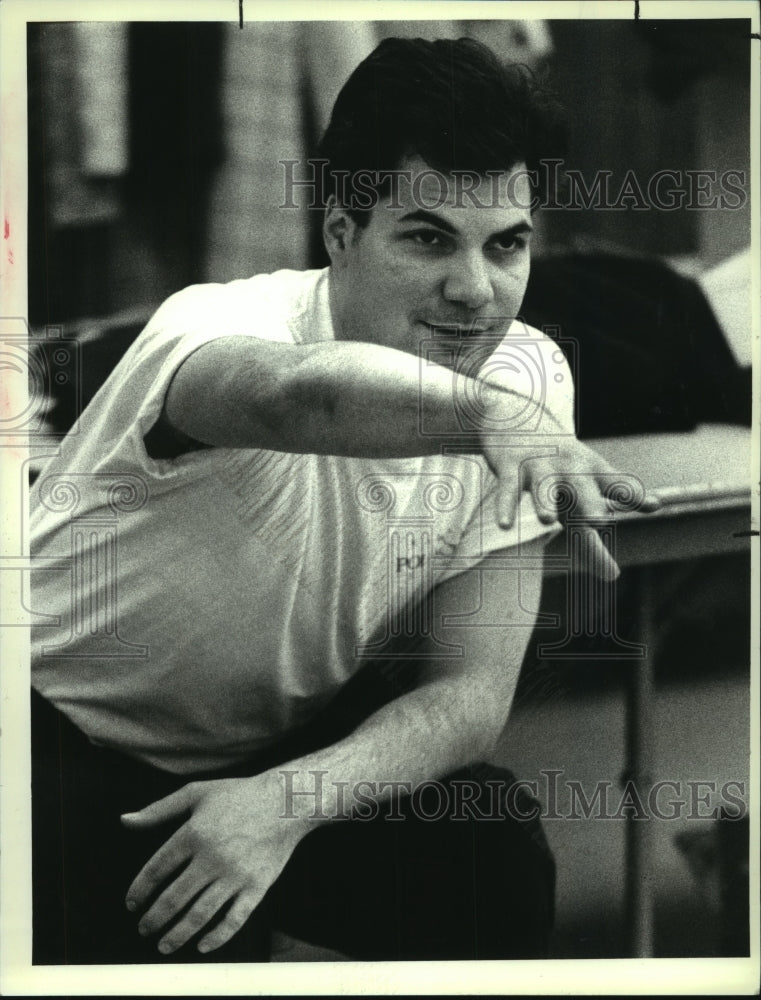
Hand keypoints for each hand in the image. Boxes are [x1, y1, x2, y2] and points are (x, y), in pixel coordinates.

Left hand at [121, 774, 303, 953]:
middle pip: (173, 898)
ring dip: (177, 934)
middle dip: (154, 918)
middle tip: (144, 929)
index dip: (139, 890)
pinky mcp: (257, 886)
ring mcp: (235, 874)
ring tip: (163, 944)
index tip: (131, 904)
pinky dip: (217, 937)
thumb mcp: (196, 793)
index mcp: (193, 833)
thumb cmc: (238, 794)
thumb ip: (158, 810)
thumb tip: (124, 821)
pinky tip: (202, 945)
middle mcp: (212, 857)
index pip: (156, 869)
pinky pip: (234, 919)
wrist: (286, 801)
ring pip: (199, 914)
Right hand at [481, 415, 660, 579]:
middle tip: (599, 520)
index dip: (632, 495)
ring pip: (543, 486)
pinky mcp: (511, 466)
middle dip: (590, 501)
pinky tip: (505, 524)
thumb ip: (594, 541)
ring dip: (544, 501)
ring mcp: (540, 466)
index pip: (615, 485)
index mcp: (591, 474)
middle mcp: (569, 468)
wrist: (518, 418)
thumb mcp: (576, 502)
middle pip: (581, 486)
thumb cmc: (556, 471)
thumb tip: (614, 577)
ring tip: (546, 521)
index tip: (653, 505)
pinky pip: (508, 488)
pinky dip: (505, 505)